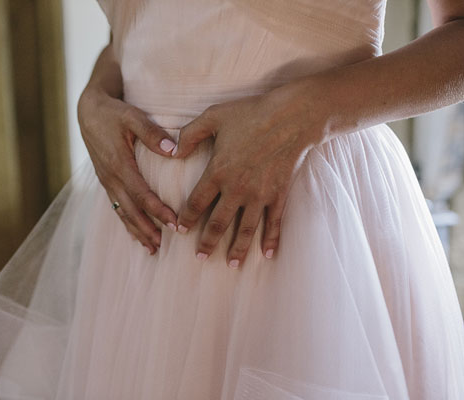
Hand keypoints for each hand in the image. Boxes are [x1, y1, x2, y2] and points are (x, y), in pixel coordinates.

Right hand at [78, 86, 178, 253]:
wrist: (88, 111)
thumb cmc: (113, 112)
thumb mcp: (132, 116)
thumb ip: (152, 133)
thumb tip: (174, 150)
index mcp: (118, 164)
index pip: (141, 193)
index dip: (158, 210)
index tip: (174, 223)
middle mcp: (111, 177)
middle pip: (130, 210)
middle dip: (148, 228)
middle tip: (165, 245)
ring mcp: (107, 181)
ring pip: (122, 212)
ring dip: (137, 231)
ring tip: (152, 248)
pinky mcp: (107, 181)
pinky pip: (116, 206)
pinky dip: (127, 222)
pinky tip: (137, 234)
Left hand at [172, 86, 327, 267]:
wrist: (291, 118)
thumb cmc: (251, 114)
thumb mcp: (213, 116)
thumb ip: (190, 134)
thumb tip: (172, 151)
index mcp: (218, 172)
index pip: (197, 202)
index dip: (187, 218)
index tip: (180, 230)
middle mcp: (237, 189)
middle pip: (218, 223)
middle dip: (208, 242)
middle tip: (200, 257)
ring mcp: (260, 195)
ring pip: (245, 228)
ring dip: (238, 248)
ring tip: (231, 264)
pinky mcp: (279, 195)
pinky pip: (274, 223)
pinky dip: (271, 239)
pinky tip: (268, 254)